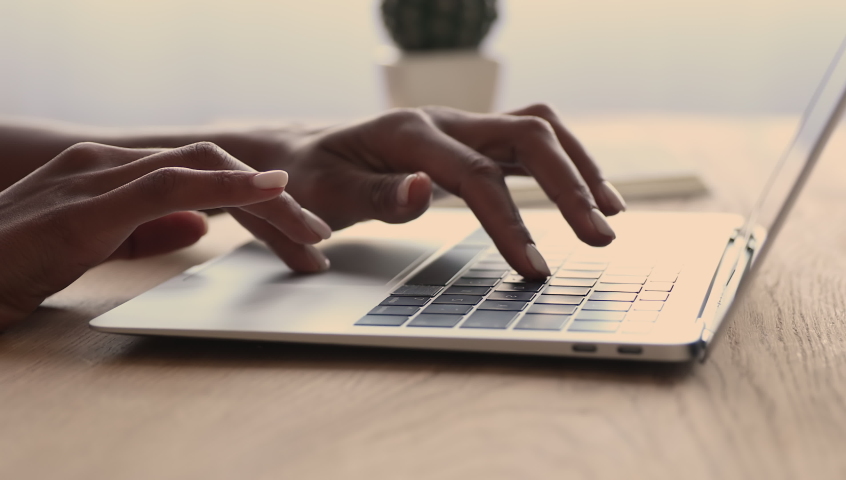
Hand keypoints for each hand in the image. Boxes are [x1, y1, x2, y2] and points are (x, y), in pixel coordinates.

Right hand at [0, 142, 331, 338]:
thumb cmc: (2, 269)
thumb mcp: (91, 247)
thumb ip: (146, 230)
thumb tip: (203, 224)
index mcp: (108, 173)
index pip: (200, 174)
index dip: (255, 199)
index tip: (296, 234)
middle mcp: (106, 164)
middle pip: (212, 167)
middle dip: (274, 203)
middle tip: (317, 240)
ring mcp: (95, 178)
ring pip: (203, 169)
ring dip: (266, 201)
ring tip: (310, 232)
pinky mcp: (85, 208)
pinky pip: (170, 185)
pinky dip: (226, 185)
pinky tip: (269, 189)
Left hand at [274, 104, 625, 278]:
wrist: (305, 153)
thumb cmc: (312, 177)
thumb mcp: (328, 193)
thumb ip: (377, 194)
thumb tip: (424, 190)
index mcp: (409, 134)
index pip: (476, 176)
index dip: (510, 224)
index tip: (536, 270)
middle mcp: (444, 122)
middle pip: (527, 136)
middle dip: (570, 186)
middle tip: (600, 236)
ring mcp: (461, 128)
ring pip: (538, 130)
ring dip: (579, 167)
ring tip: (610, 213)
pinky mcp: (470, 140)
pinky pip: (528, 141)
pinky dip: (564, 163)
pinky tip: (586, 193)